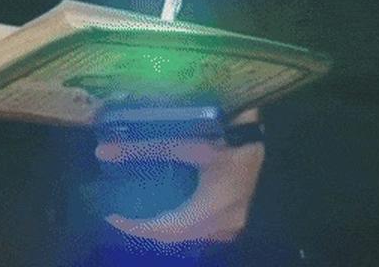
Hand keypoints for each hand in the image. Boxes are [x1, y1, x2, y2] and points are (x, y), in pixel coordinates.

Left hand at [96, 108, 264, 244]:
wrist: (273, 144)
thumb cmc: (234, 141)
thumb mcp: (192, 145)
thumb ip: (150, 148)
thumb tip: (105, 151)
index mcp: (207, 211)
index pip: (160, 230)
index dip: (134, 226)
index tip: (113, 216)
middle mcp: (218, 226)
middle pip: (173, 236)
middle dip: (147, 227)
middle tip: (126, 213)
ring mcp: (230, 226)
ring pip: (189, 235)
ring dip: (166, 226)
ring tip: (146, 210)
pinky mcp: (236, 219)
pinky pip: (203, 228)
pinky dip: (184, 221)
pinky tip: (177, 207)